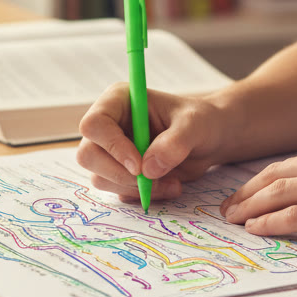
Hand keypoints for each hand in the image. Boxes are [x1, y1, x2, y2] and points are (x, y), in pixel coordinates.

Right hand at [77, 82, 231, 202]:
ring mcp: (110, 150)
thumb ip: (174, 142)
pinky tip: (167, 186)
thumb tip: (148, 168)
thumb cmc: (200, 122)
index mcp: (118, 101)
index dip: (111, 146)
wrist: (208, 140)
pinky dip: (142, 195)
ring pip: (100, 177)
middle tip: (152, 181)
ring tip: (171, 183)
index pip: (94, 124)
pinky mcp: (118, 171)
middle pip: (88, 154)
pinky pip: (117, 190)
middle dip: (120, 174)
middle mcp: (109, 125)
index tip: (139, 165)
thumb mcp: (194, 125)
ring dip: (135, 188)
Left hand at [220, 140, 296, 252]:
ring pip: (277, 194)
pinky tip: (255, 229)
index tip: (244, 192)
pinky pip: (292, 216)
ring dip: (249, 207)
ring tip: (233, 219)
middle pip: (274, 176)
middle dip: (246, 192)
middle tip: (227, 207)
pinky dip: (269, 222)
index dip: (261, 179)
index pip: (288, 164)